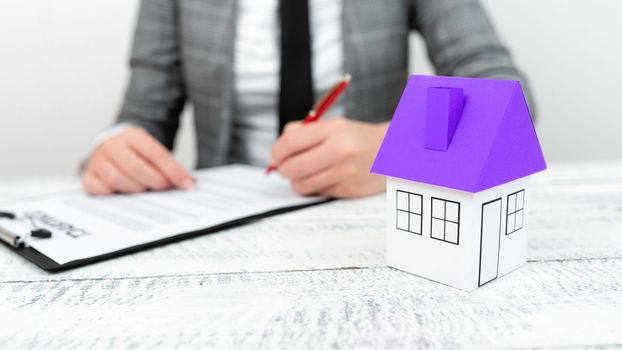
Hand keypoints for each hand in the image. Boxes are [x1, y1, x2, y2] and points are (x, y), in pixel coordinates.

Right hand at [82, 126, 194, 194]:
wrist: (111, 145)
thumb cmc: (136, 153)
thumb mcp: (152, 152)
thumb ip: (168, 167)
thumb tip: (189, 184)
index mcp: (132, 135)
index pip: (156, 154)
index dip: (173, 171)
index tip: (187, 184)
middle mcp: (112, 145)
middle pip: (135, 167)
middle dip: (155, 181)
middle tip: (164, 188)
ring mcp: (98, 160)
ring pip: (116, 178)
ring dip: (135, 188)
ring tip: (144, 190)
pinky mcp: (88, 175)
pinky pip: (97, 188)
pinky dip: (110, 193)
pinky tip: (121, 193)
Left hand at [271, 117, 387, 197]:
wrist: (395, 152)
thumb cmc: (358, 139)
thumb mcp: (335, 126)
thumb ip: (305, 132)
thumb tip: (278, 149)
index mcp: (334, 130)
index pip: (290, 142)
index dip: (276, 151)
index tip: (275, 155)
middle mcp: (340, 151)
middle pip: (292, 167)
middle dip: (283, 169)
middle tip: (285, 167)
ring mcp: (345, 173)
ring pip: (302, 185)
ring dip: (296, 181)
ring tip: (304, 173)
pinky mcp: (348, 190)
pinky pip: (317, 193)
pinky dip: (314, 188)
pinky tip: (322, 178)